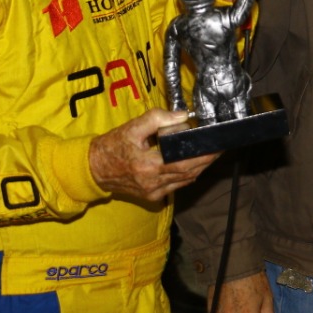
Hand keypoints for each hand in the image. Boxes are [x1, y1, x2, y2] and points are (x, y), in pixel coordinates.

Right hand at [88, 108, 217, 201]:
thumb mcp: (132, 128)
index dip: (205, 154)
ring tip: (210, 153)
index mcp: (148, 166)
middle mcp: (153, 182)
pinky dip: (187, 174)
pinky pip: (176, 185)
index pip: (185, 161)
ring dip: (199, 167)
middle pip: (190, 172)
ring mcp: (153, 192)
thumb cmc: (111, 146)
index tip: (218, 144)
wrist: (93, 169)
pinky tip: (193, 163)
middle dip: (207, 160)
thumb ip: (157, 119)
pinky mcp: (152, 196)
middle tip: (219, 147)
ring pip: (185, 180)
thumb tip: (183, 115)